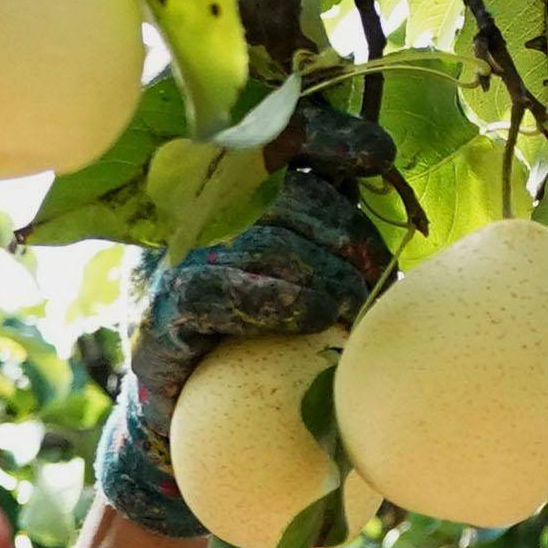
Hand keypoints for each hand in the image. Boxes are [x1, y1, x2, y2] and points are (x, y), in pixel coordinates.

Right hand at [94, 111, 401, 537]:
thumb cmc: (256, 325)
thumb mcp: (291, 258)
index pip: (275, 134)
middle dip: (347, 233)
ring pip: (267, 242)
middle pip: (288, 195)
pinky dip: (280, 302)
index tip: (380, 155)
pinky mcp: (161, 319)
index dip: (330, 138)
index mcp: (221, 182)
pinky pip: (223, 293)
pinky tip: (316, 315)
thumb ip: (323, 214)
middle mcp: (187, 212)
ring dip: (327, 274)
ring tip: (353, 303)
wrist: (186, 413)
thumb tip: (387, 170)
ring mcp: (169, 262)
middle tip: (378, 275)